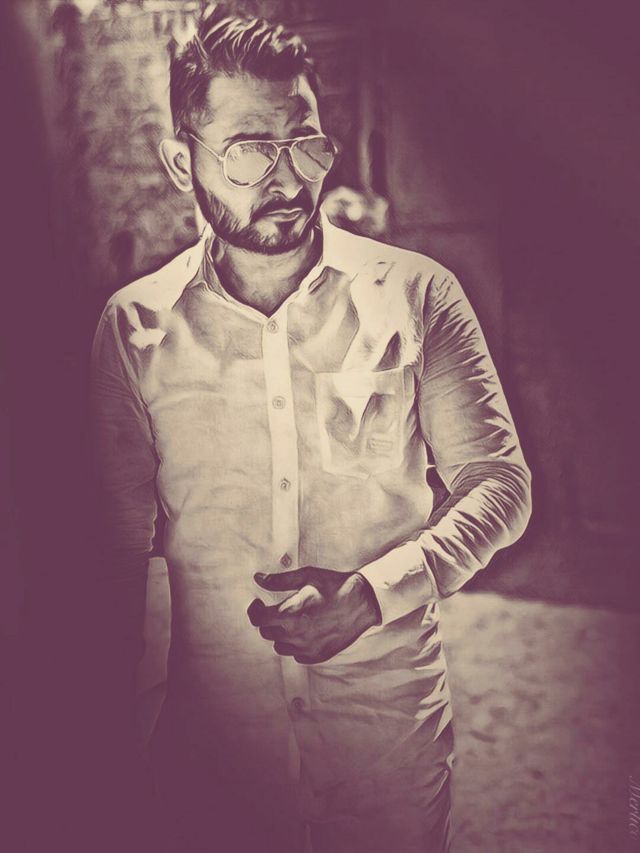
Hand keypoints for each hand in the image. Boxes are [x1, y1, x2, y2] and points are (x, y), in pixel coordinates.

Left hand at [247, 567, 381, 663]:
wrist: (364, 601)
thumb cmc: (333, 585)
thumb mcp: (306, 576)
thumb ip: (279, 580)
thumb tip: (258, 578)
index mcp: (290, 614)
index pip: (258, 619)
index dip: (254, 610)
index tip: (259, 603)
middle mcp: (296, 634)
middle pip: (267, 633)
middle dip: (268, 620)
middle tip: (277, 609)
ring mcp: (307, 648)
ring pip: (280, 646)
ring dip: (281, 634)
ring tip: (293, 621)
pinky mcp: (318, 655)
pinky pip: (297, 655)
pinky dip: (297, 645)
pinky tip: (306, 631)